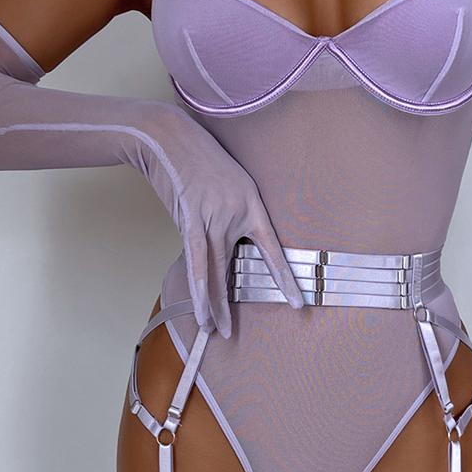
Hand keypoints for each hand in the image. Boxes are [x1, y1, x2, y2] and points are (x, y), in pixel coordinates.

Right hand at [131, 105, 304, 337]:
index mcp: (252, 207)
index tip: (298, 303)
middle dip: (233, 304)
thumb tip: (228, 240)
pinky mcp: (189, 220)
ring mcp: (211, 219)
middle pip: (235, 270)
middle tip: (235, 332)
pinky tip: (199, 306)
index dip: (285, 279)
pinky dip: (197, 287)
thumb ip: (234, 214)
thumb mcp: (232, 183)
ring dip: (213, 304)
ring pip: (213, 272)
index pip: (273, 251)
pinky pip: (195, 261)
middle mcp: (235, 217)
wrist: (173, 139)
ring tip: (214, 329)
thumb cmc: (202, 160)